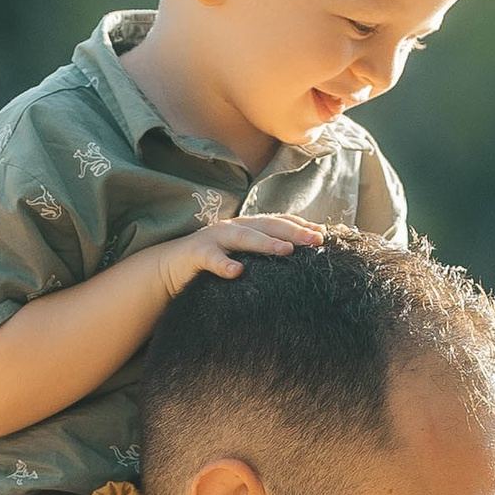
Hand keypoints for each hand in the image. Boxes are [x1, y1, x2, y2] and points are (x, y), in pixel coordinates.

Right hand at [159, 216, 327, 294]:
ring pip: (244, 238)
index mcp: (248, 227)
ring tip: (286, 250)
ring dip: (265, 243)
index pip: (279, 222)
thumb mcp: (242, 259)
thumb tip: (296, 261)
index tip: (324, 234)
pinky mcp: (196, 254)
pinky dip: (223, 264)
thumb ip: (264, 257)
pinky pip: (211, 259)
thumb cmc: (213, 266)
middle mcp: (234, 227)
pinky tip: (236, 272)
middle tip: (315, 241)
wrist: (170, 269)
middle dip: (293, 231)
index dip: (301, 226)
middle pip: (268, 225)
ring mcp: (215, 238)